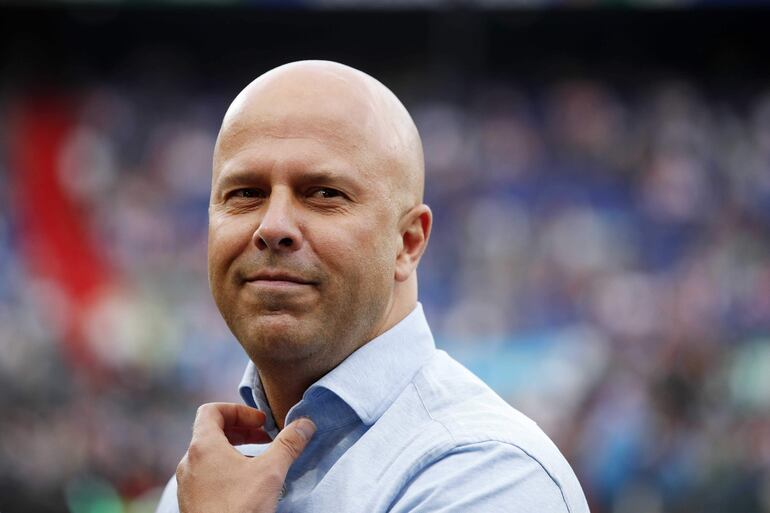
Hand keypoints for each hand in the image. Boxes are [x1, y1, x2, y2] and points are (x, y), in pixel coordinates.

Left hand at [176, 402, 315, 512]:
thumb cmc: (238, 508)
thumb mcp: (270, 471)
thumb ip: (288, 444)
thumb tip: (305, 424)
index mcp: (203, 446)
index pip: (211, 410)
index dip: (238, 410)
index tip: (260, 423)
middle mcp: (189, 462)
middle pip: (211, 432)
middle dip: (241, 431)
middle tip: (264, 438)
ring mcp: (188, 484)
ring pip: (209, 456)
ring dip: (235, 451)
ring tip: (259, 462)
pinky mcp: (192, 502)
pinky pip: (207, 476)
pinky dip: (226, 471)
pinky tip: (247, 486)